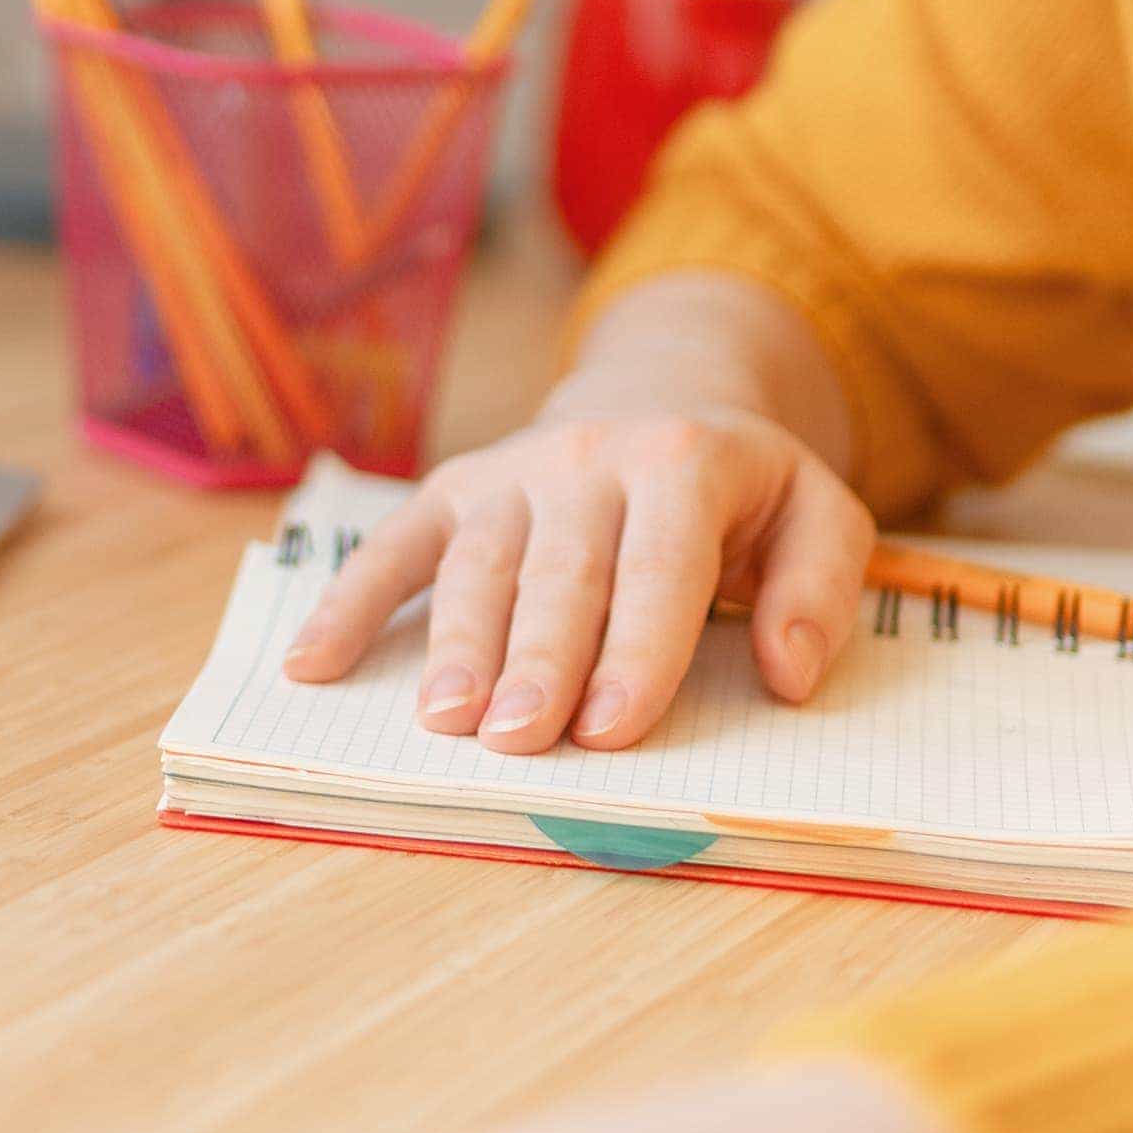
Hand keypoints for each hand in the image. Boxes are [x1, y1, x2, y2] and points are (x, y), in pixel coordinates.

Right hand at [281, 398, 871, 755]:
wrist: (660, 394)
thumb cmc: (743, 490)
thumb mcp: (818, 512)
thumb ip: (820, 588)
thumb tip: (788, 670)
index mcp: (686, 463)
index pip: (660, 566)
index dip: (637, 649)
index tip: (612, 729)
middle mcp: (590, 459)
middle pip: (561, 572)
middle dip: (539, 658)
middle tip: (519, 738)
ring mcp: (511, 473)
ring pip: (477, 563)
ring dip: (457, 642)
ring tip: (443, 720)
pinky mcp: (454, 489)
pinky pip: (394, 546)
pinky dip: (348, 604)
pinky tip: (312, 665)